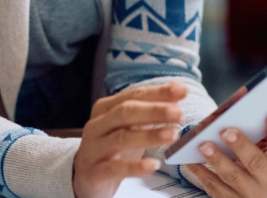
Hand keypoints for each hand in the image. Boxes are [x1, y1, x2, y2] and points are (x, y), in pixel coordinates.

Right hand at [72, 81, 186, 197]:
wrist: (85, 176)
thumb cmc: (111, 147)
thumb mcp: (129, 126)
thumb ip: (150, 109)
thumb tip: (177, 90)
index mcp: (105, 108)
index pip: (133, 96)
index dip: (157, 93)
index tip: (182, 90)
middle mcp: (97, 125)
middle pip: (125, 113)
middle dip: (154, 111)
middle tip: (178, 112)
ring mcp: (94, 148)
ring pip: (121, 139)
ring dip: (148, 136)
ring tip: (172, 135)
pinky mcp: (94, 171)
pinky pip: (115, 168)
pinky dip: (135, 167)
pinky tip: (153, 165)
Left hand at [187, 112, 266, 197]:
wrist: (250, 182)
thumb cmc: (255, 151)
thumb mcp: (261, 139)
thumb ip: (256, 122)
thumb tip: (243, 95)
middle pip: (256, 163)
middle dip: (241, 146)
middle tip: (226, 131)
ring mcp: (251, 194)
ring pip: (233, 177)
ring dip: (217, 159)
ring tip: (202, 144)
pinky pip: (214, 187)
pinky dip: (201, 171)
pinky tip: (189, 159)